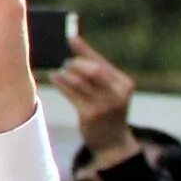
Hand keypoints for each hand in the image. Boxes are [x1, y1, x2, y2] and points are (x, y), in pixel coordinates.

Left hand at [48, 36, 137, 167]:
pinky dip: (60, 83)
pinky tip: (55, 78)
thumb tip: (74, 41)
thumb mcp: (111, 90)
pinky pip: (71, 93)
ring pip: (79, 81)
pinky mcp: (90, 115)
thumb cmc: (109, 110)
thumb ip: (98, 70)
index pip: (102, 62)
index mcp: (125, 84)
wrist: (113, 142)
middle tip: (66, 64)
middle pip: (93, 70)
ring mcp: (104, 106)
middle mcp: (117, 94)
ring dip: (66, 73)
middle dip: (76, 63)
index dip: (85, 50)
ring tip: (60, 73)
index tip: (71, 38)